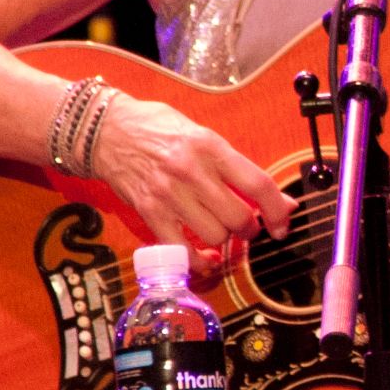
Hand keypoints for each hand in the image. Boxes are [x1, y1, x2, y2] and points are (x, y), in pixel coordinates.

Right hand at [90, 94, 297, 249]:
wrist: (106, 131)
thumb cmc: (158, 129)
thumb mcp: (201, 134)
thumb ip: (235, 167)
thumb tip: (277, 199)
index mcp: (210, 146)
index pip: (257, 183)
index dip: (277, 209)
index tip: (284, 224)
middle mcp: (191, 171)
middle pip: (238, 217)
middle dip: (249, 228)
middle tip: (246, 225)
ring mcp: (169, 194)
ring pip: (214, 235)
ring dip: (222, 240)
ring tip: (219, 230)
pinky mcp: (149, 212)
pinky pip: (181, 250)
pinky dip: (197, 261)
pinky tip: (203, 257)